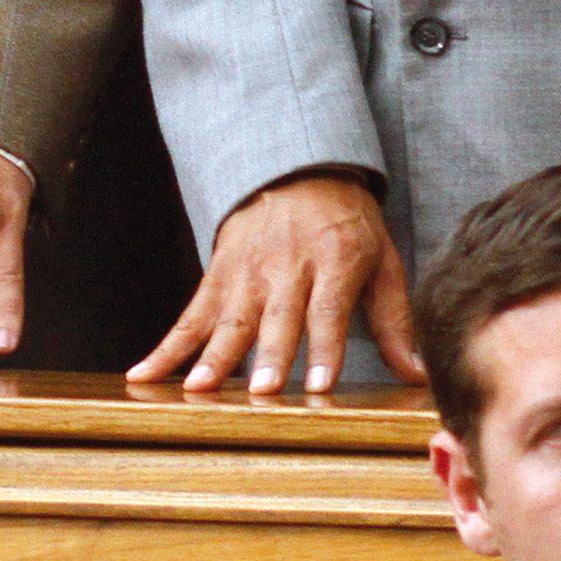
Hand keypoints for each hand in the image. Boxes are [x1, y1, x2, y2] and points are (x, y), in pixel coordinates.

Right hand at [131, 171, 422, 396]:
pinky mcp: (218, 275)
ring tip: (197, 389)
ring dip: (213, 356)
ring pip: (229, 319)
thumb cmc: (347, 225)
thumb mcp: (382, 262)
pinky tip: (143, 374)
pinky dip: (166, 346)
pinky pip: (190, 315)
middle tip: (262, 392)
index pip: (329, 310)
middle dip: (269, 356)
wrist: (297, 169)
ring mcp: (248, 272)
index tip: (321, 385)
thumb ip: (395, 320)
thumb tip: (417, 374)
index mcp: (336, 261)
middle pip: (277, 318)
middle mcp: (289, 267)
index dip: (326, 348)